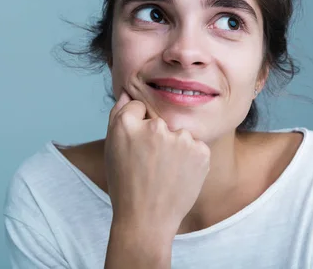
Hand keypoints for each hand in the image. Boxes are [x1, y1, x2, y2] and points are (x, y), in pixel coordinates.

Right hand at [104, 89, 210, 236]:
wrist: (146, 220)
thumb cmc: (125, 184)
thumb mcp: (111, 148)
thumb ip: (118, 114)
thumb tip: (129, 92)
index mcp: (127, 123)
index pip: (137, 106)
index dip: (136, 127)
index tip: (135, 148)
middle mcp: (155, 126)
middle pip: (160, 119)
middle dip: (157, 135)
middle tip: (149, 163)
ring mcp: (180, 139)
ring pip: (178, 132)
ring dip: (175, 146)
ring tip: (164, 172)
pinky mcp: (200, 151)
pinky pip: (194, 146)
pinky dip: (190, 158)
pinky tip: (178, 175)